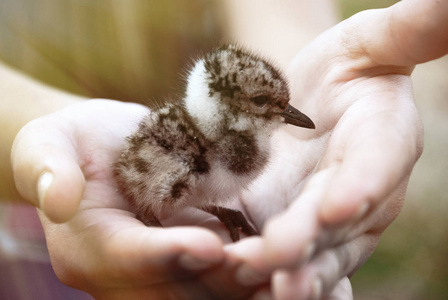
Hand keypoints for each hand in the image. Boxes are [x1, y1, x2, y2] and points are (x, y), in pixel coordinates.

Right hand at [12, 99, 269, 298]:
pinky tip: (290, 262)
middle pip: (175, 290)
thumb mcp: (48, 143)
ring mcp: (163, 269)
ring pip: (206, 291)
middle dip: (220, 280)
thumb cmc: (76, 142)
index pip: (128, 259)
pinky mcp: (191, 257)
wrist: (105, 150)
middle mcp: (127, 273)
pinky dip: (254, 272)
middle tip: (267, 266)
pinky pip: (223, 274)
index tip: (209, 244)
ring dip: (245, 284)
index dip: (168, 254)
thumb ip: (47, 167)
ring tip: (290, 271)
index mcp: (88, 248)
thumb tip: (58, 198)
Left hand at [232, 0, 446, 297]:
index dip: (362, 185)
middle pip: (336, 222)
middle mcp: (357, 189)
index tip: (339, 204)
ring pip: (308, 250)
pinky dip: (260, 269)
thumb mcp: (374, 41)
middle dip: (308, 241)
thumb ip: (411, 29)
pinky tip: (230, 275)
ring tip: (247, 276)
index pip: (377, 165)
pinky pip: (277, 252)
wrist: (317, 99)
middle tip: (279, 260)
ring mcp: (321, 214)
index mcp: (384, 142)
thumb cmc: (351, 66)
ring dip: (281, 269)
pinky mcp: (285, 222)